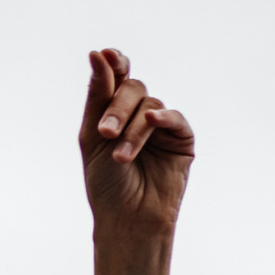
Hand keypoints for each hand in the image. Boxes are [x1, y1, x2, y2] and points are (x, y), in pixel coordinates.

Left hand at [80, 49, 191, 240]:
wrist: (126, 220)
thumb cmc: (106, 184)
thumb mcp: (93, 136)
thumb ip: (98, 95)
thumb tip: (99, 53)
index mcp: (114, 110)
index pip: (117, 76)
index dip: (114, 63)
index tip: (106, 55)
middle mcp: (138, 114)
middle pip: (132, 89)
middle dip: (117, 108)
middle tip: (105, 133)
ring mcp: (161, 126)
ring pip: (149, 106)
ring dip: (133, 131)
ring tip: (121, 158)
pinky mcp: (181, 140)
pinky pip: (175, 119)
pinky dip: (164, 118)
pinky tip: (152, 121)